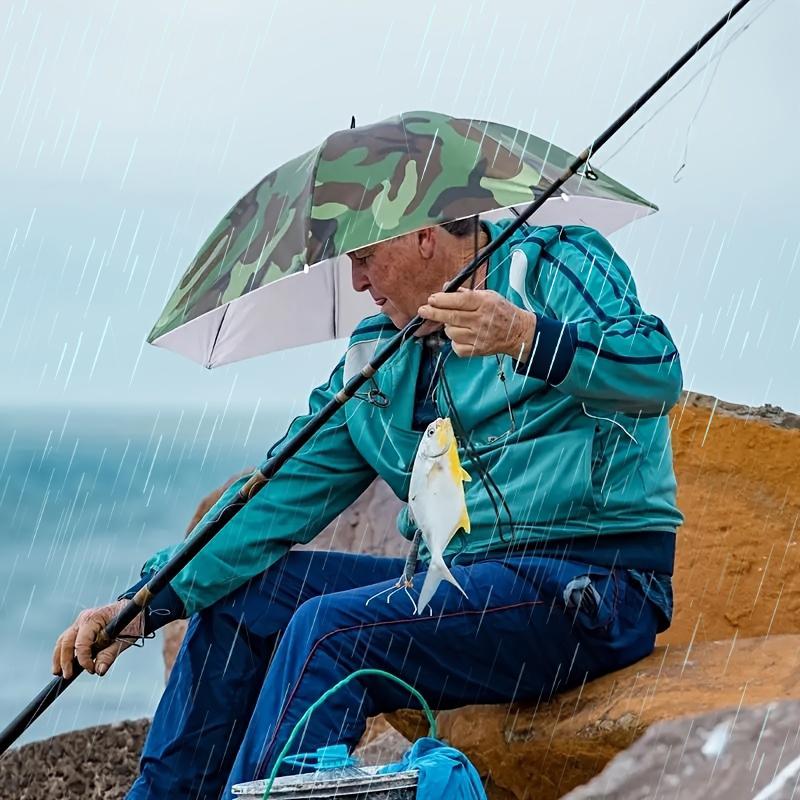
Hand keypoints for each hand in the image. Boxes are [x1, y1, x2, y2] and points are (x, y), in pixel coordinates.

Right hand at [52, 600, 142, 678]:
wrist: (134, 610)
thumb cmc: (131, 623)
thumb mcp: (124, 640)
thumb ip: (109, 655)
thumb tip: (99, 671)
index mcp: (95, 618)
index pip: (81, 642)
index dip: (83, 659)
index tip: (91, 670)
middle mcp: (84, 618)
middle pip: (67, 641)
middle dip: (65, 660)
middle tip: (67, 676)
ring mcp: (80, 622)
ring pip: (63, 640)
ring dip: (59, 658)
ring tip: (58, 673)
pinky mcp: (80, 627)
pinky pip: (67, 640)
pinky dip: (63, 653)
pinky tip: (62, 665)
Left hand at [418, 288, 536, 358]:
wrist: (517, 332)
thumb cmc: (500, 311)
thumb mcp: (488, 295)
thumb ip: (466, 292)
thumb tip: (445, 287)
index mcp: (484, 303)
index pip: (460, 300)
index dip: (443, 300)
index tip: (431, 299)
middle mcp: (481, 320)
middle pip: (451, 317)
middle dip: (434, 313)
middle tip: (422, 310)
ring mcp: (479, 337)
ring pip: (451, 332)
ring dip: (448, 327)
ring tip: (454, 323)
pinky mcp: (477, 350)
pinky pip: (456, 346)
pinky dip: (455, 341)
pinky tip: (461, 335)